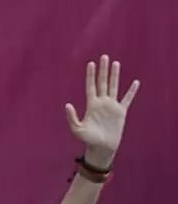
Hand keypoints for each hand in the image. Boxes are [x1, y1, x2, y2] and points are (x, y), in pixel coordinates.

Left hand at [64, 54, 138, 168]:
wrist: (102, 147)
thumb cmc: (88, 140)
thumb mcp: (77, 129)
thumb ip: (71, 117)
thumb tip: (67, 104)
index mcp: (91, 104)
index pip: (91, 86)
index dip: (90, 75)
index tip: (90, 63)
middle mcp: (101, 102)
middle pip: (103, 82)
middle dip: (103, 69)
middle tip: (104, 56)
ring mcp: (111, 106)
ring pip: (114, 86)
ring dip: (115, 75)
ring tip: (115, 63)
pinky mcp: (121, 112)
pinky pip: (127, 99)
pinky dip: (131, 91)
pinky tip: (135, 82)